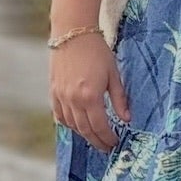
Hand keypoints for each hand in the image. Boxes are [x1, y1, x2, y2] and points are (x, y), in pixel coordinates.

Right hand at [50, 32, 130, 152]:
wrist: (73, 33)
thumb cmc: (97, 51)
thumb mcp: (113, 74)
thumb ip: (119, 99)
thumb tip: (127, 119)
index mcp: (90, 96)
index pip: (99, 126)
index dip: (107, 138)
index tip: (115, 144)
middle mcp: (73, 100)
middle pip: (85, 130)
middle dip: (97, 141)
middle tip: (106, 147)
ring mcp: (61, 96)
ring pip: (71, 125)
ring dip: (83, 134)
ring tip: (94, 137)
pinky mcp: (53, 91)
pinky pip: (59, 115)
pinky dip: (68, 123)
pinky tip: (76, 126)